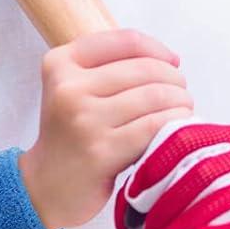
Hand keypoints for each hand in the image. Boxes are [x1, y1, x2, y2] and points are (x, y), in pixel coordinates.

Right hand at [19, 30, 191, 228]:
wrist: (48, 187)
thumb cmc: (73, 133)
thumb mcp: (77, 87)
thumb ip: (112, 65)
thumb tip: (170, 60)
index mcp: (61, 63)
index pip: (126, 41)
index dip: (158, 49)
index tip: (172, 62)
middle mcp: (68, 88)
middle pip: (145, 69)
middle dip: (174, 79)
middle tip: (181, 93)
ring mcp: (84, 120)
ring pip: (154, 95)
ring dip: (180, 101)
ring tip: (182, 109)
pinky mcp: (101, 150)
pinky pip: (154, 125)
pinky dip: (174, 122)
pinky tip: (176, 128)